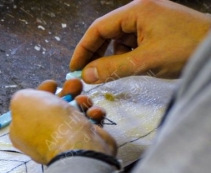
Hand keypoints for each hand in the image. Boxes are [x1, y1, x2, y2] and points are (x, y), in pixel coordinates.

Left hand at [9, 80, 116, 164]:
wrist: (76, 146)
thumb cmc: (47, 122)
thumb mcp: (22, 101)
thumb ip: (22, 96)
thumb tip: (31, 98)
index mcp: (21, 131)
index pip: (30, 108)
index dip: (41, 92)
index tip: (53, 84)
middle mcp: (40, 137)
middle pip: (53, 108)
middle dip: (65, 93)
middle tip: (74, 85)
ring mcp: (63, 141)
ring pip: (73, 113)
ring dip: (81, 102)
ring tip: (83, 100)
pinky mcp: (84, 142)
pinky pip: (88, 123)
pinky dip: (92, 114)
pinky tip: (92, 113)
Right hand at [71, 0, 210, 83]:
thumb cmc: (186, 49)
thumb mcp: (144, 62)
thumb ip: (112, 68)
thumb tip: (86, 75)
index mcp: (136, 11)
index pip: (98, 28)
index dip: (83, 50)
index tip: (74, 70)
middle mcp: (141, 9)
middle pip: (107, 31)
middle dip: (96, 54)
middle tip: (88, 74)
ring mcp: (151, 17)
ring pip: (119, 38)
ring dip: (112, 56)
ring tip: (112, 72)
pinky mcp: (158, 27)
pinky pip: (133, 40)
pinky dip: (126, 54)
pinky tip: (130, 66)